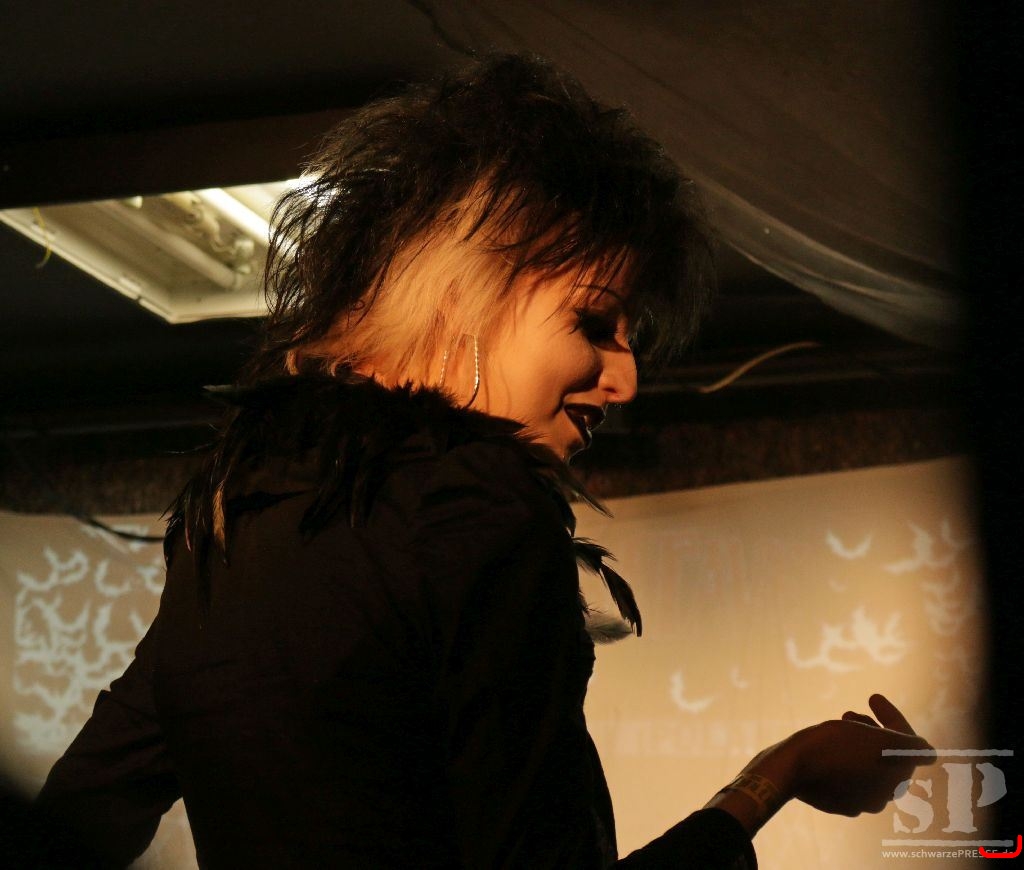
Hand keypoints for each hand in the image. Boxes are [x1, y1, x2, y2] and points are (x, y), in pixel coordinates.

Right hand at [750, 694, 934, 816]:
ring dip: (858, 740)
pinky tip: (827, 747)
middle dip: (875, 730)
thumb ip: (911, 747)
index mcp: (895, 779)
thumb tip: (930, 753)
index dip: (894, 718)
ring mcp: (859, 800)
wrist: (790, 767)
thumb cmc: (834, 747)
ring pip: (867, 763)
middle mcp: (882, 795)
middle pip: (889, 755)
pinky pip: (847, 774)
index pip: (912, 745)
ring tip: (838, 723)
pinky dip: (842, 756)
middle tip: (851, 712)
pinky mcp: (837, 802)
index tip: (872, 697)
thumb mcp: (879, 739)